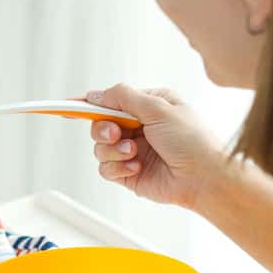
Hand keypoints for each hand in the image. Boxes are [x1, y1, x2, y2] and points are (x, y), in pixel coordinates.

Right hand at [87, 85, 225, 209]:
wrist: (205, 178)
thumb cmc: (192, 140)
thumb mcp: (159, 107)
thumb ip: (124, 98)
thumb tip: (96, 94)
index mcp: (149, 105)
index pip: (112, 100)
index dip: (88, 102)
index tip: (67, 104)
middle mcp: (140, 127)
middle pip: (100, 123)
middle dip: (103, 128)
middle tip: (116, 132)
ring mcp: (134, 151)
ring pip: (100, 147)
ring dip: (113, 150)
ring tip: (133, 153)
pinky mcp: (130, 173)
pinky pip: (106, 168)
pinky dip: (117, 167)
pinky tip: (136, 167)